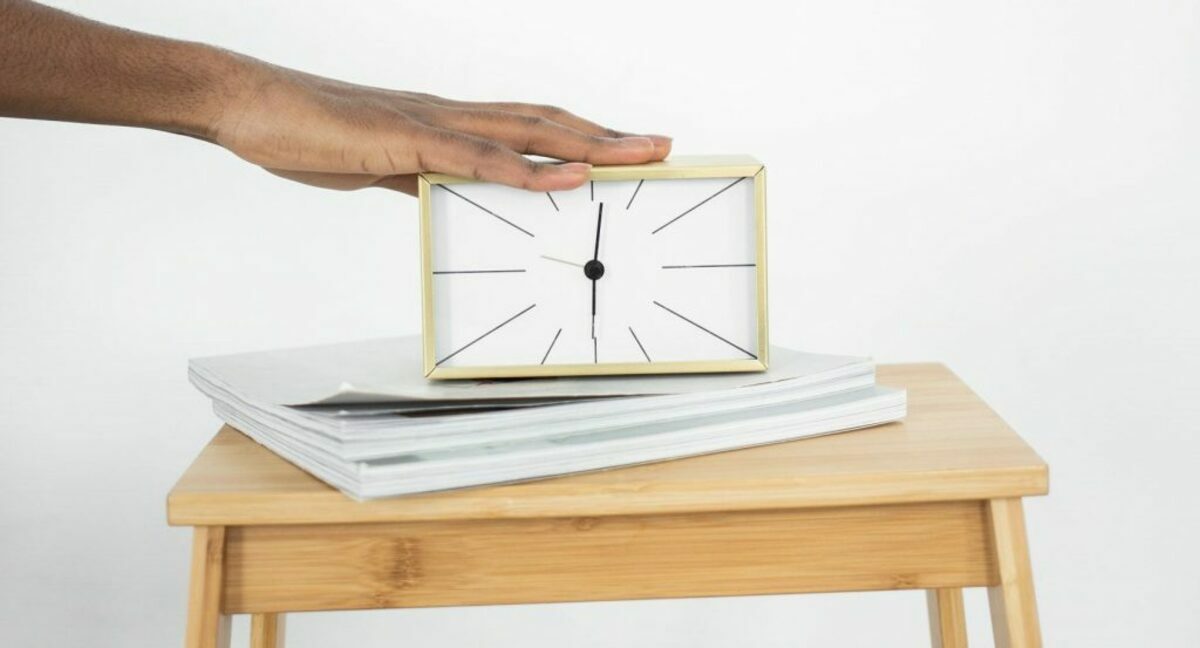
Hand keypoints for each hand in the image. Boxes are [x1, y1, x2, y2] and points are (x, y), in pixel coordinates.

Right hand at [212, 61, 671, 194]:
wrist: (248, 104)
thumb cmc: (311, 134)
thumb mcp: (381, 168)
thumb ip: (427, 179)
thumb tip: (460, 197)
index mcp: (447, 124)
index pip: (530, 128)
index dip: (582, 136)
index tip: (626, 150)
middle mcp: (450, 115)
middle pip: (546, 122)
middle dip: (608, 136)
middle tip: (663, 147)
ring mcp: (430, 122)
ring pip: (525, 131)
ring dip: (586, 144)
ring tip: (637, 156)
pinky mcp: (404, 138)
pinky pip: (474, 155)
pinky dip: (525, 168)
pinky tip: (565, 175)